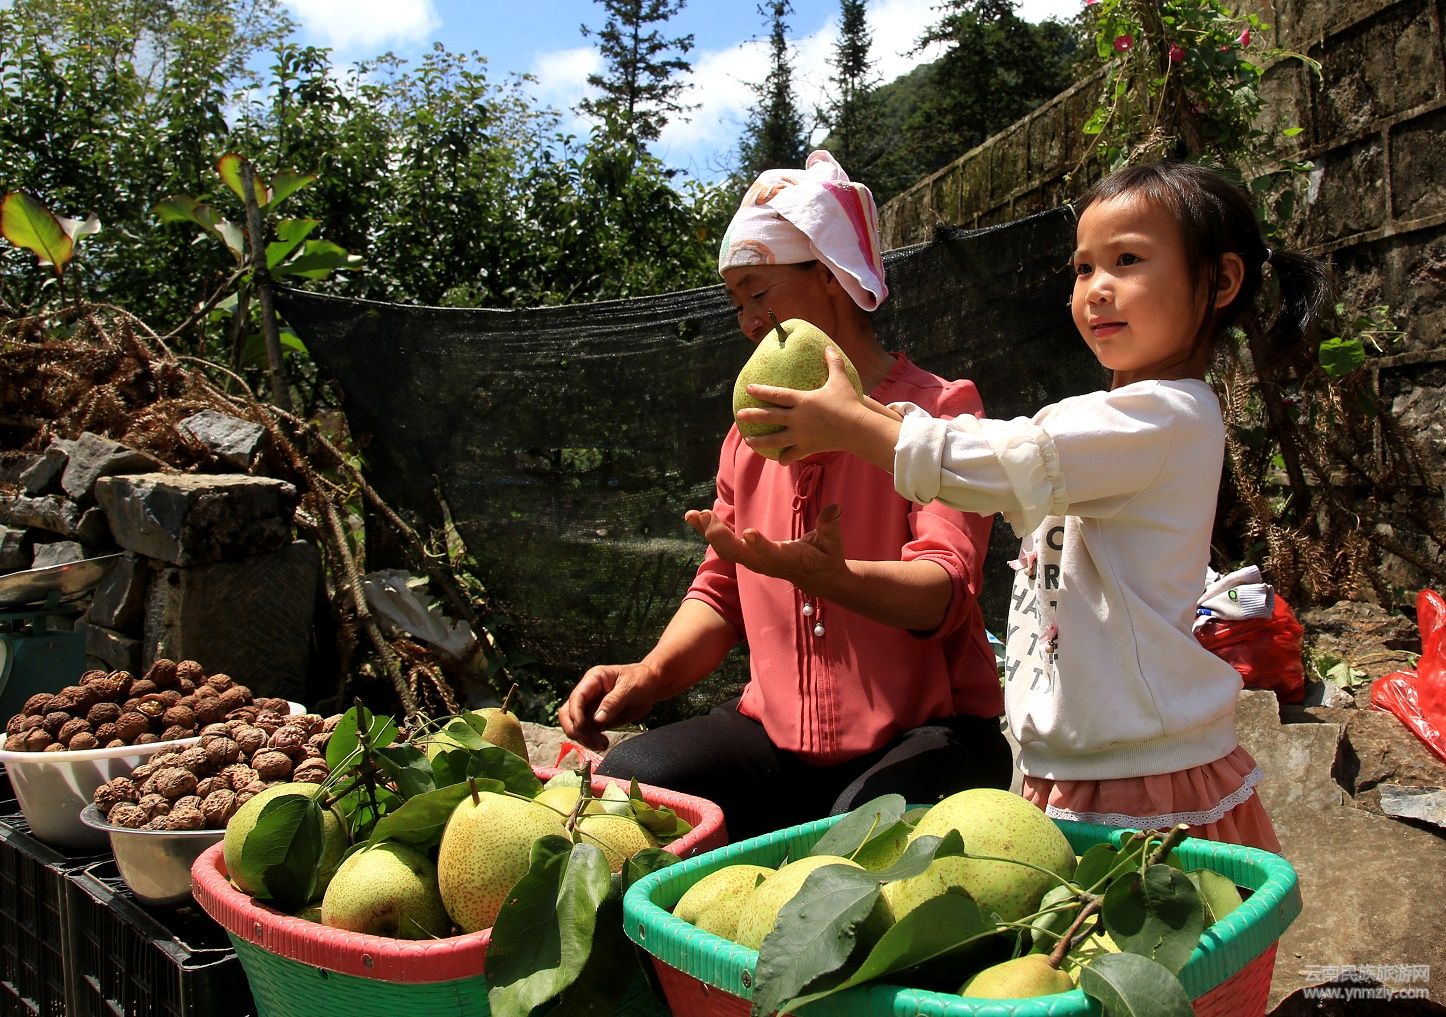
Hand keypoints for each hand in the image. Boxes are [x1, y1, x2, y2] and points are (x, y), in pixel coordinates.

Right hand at [557, 662, 656, 751]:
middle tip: (592, 740)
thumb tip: (597, 720)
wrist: (652, 685)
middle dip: (576, 729)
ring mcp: (590, 707)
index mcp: (592, 680)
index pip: (576, 698)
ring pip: (574, 726)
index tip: (584, 727)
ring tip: (602, 744)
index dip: (576, 714)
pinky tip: (603, 744)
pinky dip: (590, 741)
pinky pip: (586, 733)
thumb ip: (613, 702)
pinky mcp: (597, 720)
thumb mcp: (630, 687)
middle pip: (567, 714)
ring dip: (583, 738)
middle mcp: (587, 694)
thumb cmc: (641, 679)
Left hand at [684, 503, 846, 589]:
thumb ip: (829, 525)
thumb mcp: (832, 542)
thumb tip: (834, 508)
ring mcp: (754, 561)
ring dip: (709, 532)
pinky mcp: (748, 555)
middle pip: (738, 554)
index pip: (770, 554)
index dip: (759, 545)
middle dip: (720, 537)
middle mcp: (765, 562)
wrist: (820, 578)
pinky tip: (693, 516)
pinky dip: (708, 530)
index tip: (748, 533)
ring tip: (694, 515)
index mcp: (786, 559)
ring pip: (726, 550)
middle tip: (707, 518)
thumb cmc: (827, 557)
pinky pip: (724, 544)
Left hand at [737, 347, 902, 465]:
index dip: (761, 390)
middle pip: (769, 416)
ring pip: (775, 440)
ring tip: (748, 441)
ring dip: (760, 441)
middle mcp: (797, 418)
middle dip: (752, 415)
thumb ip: (833, 363)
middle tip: (739, 415)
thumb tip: (828, 347)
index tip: (748, 388)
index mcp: (802, 400)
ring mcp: (801, 435)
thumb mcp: (840, 380)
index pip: (776, 394)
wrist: (857, 428)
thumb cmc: (848, 402)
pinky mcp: (808, 447)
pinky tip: (780, 460)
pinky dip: (786, 458)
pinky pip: (793, 454)